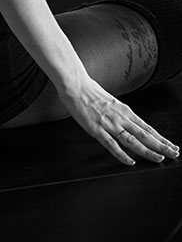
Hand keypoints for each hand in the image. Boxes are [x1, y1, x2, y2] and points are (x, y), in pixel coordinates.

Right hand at [58, 76, 179, 165]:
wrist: (75, 84)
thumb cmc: (90, 91)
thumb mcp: (111, 101)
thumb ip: (120, 113)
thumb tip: (129, 121)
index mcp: (124, 110)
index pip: (147, 127)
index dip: (161, 138)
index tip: (172, 145)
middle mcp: (120, 117)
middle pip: (145, 134)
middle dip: (161, 145)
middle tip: (174, 153)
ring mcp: (109, 123)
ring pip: (132, 140)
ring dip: (147, 151)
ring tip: (159, 158)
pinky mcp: (97, 129)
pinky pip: (112, 144)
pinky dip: (122, 154)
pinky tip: (131, 161)